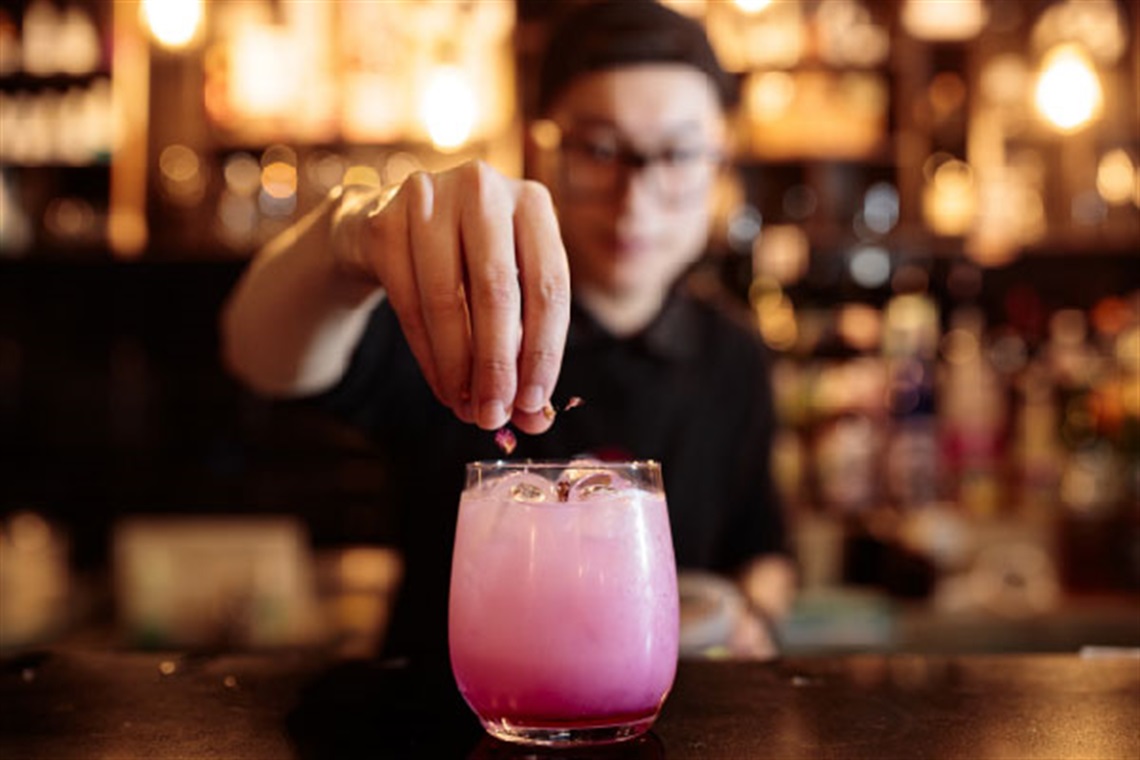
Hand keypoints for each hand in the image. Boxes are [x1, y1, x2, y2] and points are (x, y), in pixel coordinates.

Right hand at [357, 161, 570, 433]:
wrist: (388, 229)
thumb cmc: (464, 267)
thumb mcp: (506, 298)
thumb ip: (525, 354)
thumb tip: (535, 420)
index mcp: (532, 203)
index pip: (549, 285)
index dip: (544, 351)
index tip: (533, 404)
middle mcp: (483, 189)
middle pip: (497, 291)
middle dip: (496, 365)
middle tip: (493, 417)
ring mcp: (429, 198)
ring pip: (446, 300)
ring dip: (457, 367)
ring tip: (466, 409)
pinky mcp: (384, 222)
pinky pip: (407, 303)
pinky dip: (427, 355)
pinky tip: (442, 386)